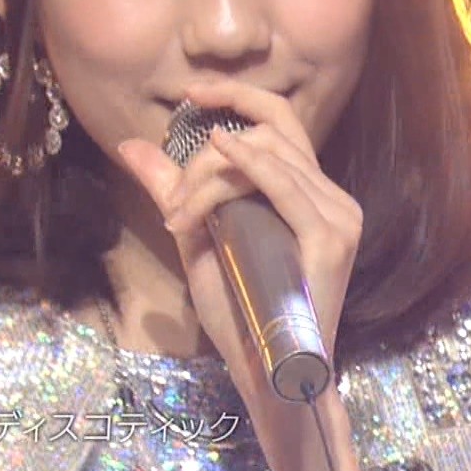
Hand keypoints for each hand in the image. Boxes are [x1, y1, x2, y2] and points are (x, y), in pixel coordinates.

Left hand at [116, 79, 366, 470]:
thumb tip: (132, 145)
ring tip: (181, 219)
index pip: (281, 124)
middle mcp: (333, 198)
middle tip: (176, 201)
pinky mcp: (331, 238)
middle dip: (211, 150)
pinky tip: (220, 152)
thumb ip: (175, 192)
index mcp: (311, 195)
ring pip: (268, 157)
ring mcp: (338, 216)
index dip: (239, 97)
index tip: (190, 95)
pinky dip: (250, 164)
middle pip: (270, 135)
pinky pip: (286, 184)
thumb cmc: (241, 317)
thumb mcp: (199, 241)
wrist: (269, 376)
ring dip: (210, 179)